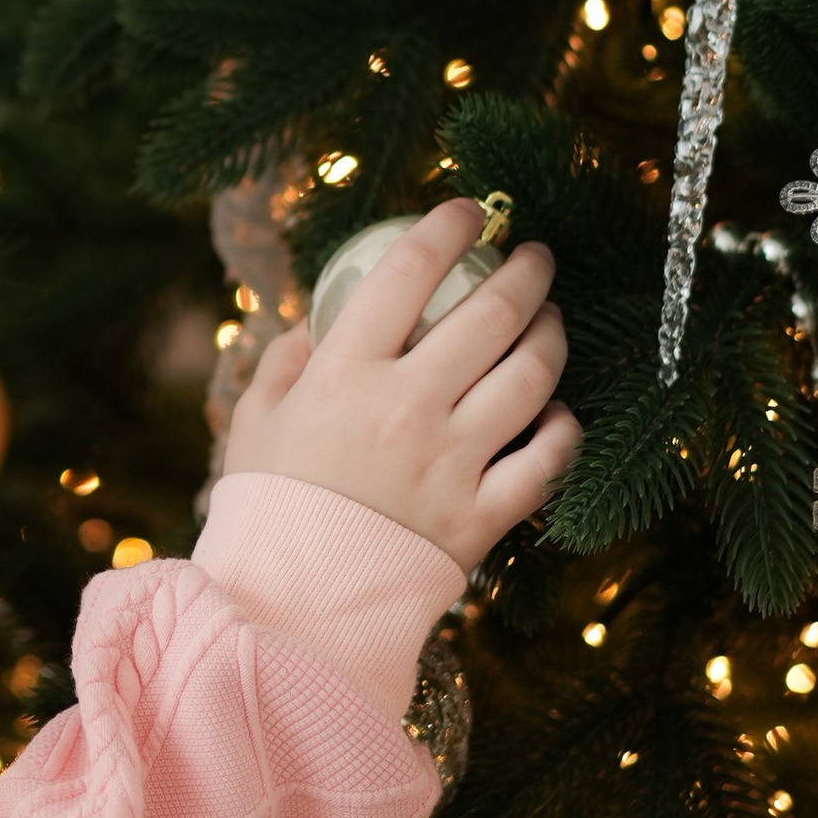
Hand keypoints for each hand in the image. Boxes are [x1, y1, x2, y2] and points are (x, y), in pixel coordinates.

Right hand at [223, 199, 579, 572]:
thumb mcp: (255, 420)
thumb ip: (286, 362)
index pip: (408, 271)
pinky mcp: (482, 516)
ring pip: (530, 378)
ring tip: (550, 321)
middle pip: (491, 314)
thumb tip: (316, 325)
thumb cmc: (268, 507)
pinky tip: (557, 413)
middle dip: (525, 271)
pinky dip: (563, 429)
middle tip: (534, 256)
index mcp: (346, 373)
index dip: (447, 227)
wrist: (290, 607)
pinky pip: (547, 461)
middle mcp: (408, 406)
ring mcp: (452, 461)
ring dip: (551, 337)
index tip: (468, 210)